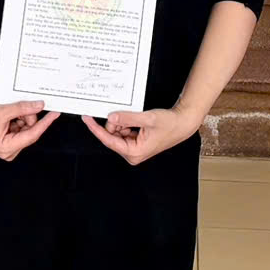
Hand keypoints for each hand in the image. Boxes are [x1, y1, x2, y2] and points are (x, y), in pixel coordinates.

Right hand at [0, 100, 57, 160]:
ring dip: (22, 118)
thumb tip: (39, 106)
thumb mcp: (3, 111)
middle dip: (27, 117)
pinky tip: (8, 117)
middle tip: (19, 108)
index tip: (54, 114)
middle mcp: (9, 151)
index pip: (32, 135)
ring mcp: (10, 147)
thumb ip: (22, 108)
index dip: (44, 123)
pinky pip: (21, 129)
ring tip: (8, 114)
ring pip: (26, 129)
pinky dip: (18, 120)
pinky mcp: (10, 142)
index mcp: (7, 148)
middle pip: (30, 131)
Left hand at [83, 107, 198, 165]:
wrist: (183, 123)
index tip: (87, 119)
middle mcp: (132, 154)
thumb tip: (111, 118)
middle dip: (115, 124)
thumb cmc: (170, 124)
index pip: (109, 140)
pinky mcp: (135, 143)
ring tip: (137, 119)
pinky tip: (137, 121)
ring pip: (117, 133)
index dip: (96, 128)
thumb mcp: (147, 118)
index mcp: (134, 152)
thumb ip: (127, 118)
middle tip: (125, 114)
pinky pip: (123, 132)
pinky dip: (126, 124)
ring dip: (122, 123)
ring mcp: (134, 149)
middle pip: (112, 136)